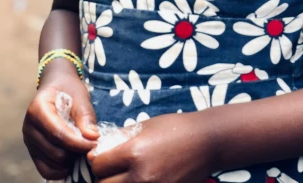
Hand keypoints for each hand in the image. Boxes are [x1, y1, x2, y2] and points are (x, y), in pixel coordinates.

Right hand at [23, 71, 98, 179]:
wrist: (56, 86)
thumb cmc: (68, 89)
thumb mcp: (79, 95)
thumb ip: (85, 115)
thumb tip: (92, 137)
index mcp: (37, 109)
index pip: (58, 134)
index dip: (78, 142)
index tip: (95, 143)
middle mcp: (29, 127)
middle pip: (55, 152)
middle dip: (76, 151)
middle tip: (91, 144)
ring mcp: (29, 141)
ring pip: (53, 163)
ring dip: (70, 160)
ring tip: (82, 147)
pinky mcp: (32, 151)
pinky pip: (46, 170)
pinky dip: (61, 169)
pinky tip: (73, 160)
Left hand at [88, 112, 213, 182]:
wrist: (206, 141)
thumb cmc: (176, 128)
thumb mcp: (145, 126)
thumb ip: (120, 138)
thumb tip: (96, 149)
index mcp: (133, 153)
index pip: (98, 165)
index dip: (98, 159)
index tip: (103, 155)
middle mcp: (140, 176)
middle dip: (103, 176)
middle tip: (112, 168)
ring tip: (124, 176)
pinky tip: (138, 180)